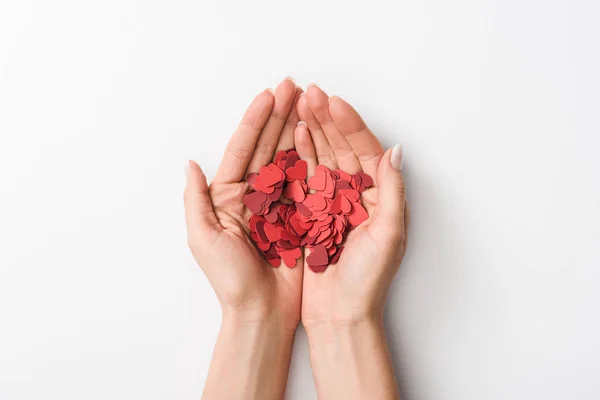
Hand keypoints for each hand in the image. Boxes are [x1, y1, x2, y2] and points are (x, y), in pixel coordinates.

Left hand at [184, 78, 303, 332]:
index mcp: (227, 196)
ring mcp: (277, 203)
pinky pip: (304, 181)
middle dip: (278, 115)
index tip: (269, 95)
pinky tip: (317, 136)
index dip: (255, 120)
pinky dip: (311, 157)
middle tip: (293, 87)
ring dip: (295, 129)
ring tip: (307, 102)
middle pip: (266, 146)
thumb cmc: (230, 280)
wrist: (262, 311)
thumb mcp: (203, 238)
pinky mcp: (298, 214)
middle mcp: (252, 195)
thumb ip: (196, 199)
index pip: (242, 149)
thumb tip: (190, 163)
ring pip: (286, 158)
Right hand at [295, 84, 408, 328]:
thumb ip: (392, 192)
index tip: (334, 103)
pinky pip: (306, 178)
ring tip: (300, 105)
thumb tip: (396, 151)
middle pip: (342, 148)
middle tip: (311, 94)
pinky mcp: (313, 213)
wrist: (340, 314)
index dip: (350, 125)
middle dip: (327, 119)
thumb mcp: (388, 234)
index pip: (365, 151)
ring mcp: (333, 202)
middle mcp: (357, 195)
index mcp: (378, 196)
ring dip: (313, 131)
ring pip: (323, 158)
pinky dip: (301, 156)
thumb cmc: (367, 280)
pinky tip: (295, 136)